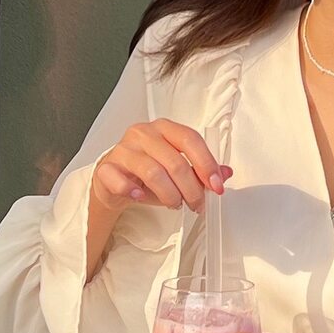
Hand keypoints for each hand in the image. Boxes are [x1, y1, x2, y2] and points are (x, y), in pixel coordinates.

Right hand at [91, 118, 232, 214]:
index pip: (190, 140)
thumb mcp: (179, 170)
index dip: (207, 164)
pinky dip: (134, 192)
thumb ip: (202, 170)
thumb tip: (226, 173)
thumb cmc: (148, 173)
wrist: (115, 180)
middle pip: (175, 161)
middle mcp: (143, 134)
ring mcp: (123, 149)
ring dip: (170, 195)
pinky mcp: (107, 167)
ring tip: (175, 204)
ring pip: (153, 173)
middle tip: (196, 204)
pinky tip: (142, 197)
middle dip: (191, 189)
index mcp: (164, 128)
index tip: (217, 186)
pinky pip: (122, 181)